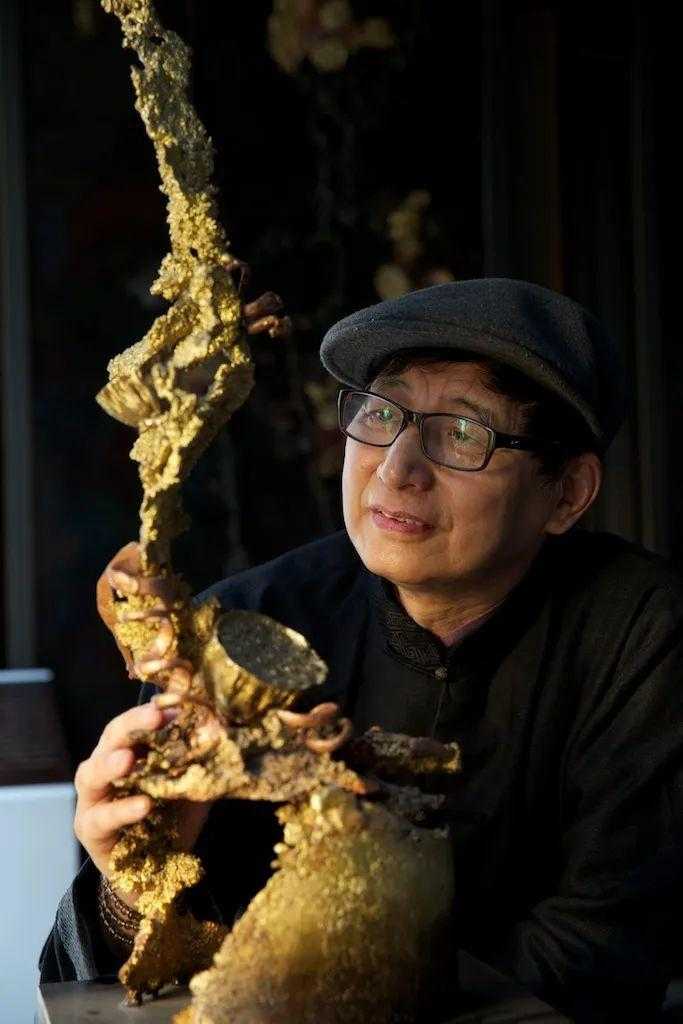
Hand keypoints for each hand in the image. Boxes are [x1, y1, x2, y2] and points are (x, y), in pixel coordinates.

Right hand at [73, 696, 210, 907]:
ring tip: (128, 760)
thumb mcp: (194, 785)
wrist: (159, 873)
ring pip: (92, 773)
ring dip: (110, 764)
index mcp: (130, 750)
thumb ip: (203, 760)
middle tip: (153, 716)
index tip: (172, 703)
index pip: (136, 721)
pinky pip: (102, 817)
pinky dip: (122, 810)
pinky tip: (143, 805)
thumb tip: (222, 728)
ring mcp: (93, 798)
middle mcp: (105, 767)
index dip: (152, 710)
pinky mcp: (89, 830)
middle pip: (112, 738)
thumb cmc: (173, 819)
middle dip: (132, 725)